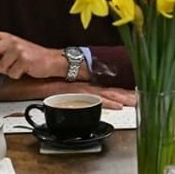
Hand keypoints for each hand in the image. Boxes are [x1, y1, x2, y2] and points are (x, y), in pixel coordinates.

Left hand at [0, 30, 62, 79]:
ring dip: (7, 72)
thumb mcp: (14, 50)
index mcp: (6, 37)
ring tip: (18, 67)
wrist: (52, 60)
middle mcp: (11, 41)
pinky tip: (24, 70)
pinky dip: (16, 76)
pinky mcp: (24, 59)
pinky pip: (11, 73)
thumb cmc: (32, 57)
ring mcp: (17, 49)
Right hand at [0, 78, 136, 108]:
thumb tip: (75, 104)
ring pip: (105, 92)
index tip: (135, 96)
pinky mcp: (74, 90)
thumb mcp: (59, 90)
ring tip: (136, 101)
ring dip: (122, 97)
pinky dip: (106, 101)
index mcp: (83, 83)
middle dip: (127, 94)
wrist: (31, 68)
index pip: (106, 89)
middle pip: (110, 90)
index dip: (121, 92)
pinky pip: (93, 97)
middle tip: (143, 98)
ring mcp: (80, 86)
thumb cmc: (41, 79)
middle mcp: (84, 83)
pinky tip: (117, 105)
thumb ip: (70, 96)